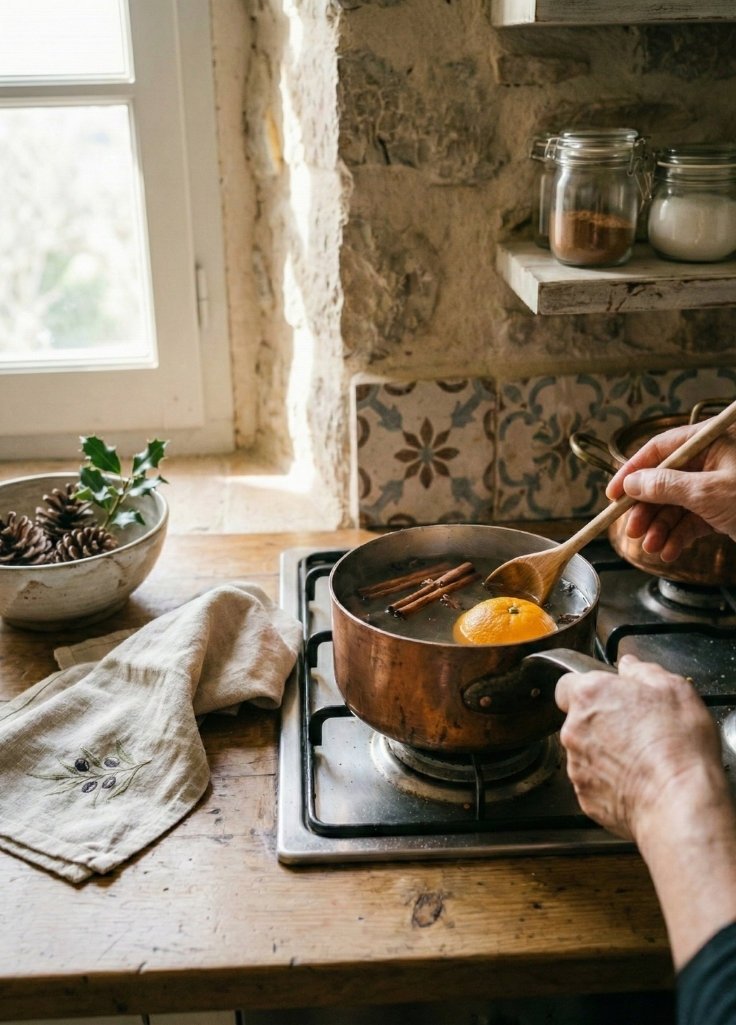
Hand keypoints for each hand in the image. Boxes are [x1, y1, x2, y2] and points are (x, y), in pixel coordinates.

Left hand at [555, 654, 721, 841]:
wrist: (679, 802)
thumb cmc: (677, 747)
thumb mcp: (673, 689)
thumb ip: (643, 671)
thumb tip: (631, 666)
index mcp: (590, 695)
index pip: (568, 685)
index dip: (590, 690)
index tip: (609, 697)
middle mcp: (575, 729)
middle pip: (579, 720)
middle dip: (602, 723)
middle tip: (637, 729)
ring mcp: (577, 765)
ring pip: (586, 752)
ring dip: (606, 753)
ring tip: (642, 758)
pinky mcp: (586, 796)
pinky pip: (594, 783)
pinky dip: (610, 782)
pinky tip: (638, 781)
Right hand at [605, 420, 735, 560]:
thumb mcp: (708, 493)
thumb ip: (666, 485)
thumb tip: (632, 482)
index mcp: (713, 443)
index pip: (662, 448)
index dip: (633, 471)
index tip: (612, 494)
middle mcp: (714, 462)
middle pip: (665, 480)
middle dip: (646, 508)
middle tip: (631, 530)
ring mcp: (718, 488)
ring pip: (676, 505)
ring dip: (659, 527)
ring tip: (651, 547)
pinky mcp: (723, 512)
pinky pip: (691, 521)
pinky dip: (678, 537)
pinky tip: (668, 551)